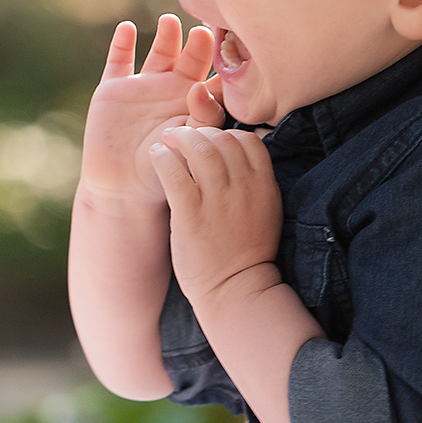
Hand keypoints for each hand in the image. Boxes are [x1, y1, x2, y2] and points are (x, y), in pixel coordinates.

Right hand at [78, 15, 215, 210]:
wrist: (123, 188)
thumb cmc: (166, 172)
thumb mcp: (190, 144)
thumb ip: (203, 117)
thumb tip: (201, 86)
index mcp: (197, 102)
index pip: (216, 74)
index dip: (225, 62)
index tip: (233, 49)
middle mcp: (173, 89)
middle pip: (191, 56)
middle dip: (199, 43)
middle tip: (204, 33)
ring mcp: (143, 86)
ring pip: (159, 51)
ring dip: (166, 35)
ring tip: (171, 22)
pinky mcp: (114, 88)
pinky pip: (118, 60)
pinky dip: (121, 43)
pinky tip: (127, 29)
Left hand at [148, 124, 282, 309]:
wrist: (235, 291)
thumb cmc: (245, 252)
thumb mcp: (265, 212)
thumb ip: (253, 182)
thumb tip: (233, 156)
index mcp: (265, 186)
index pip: (248, 140)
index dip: (226, 134)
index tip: (209, 141)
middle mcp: (244, 188)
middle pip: (222, 138)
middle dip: (199, 131)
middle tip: (182, 136)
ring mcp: (218, 201)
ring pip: (199, 148)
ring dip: (179, 137)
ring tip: (166, 140)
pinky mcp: (191, 215)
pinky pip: (174, 173)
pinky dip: (162, 157)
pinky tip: (156, 156)